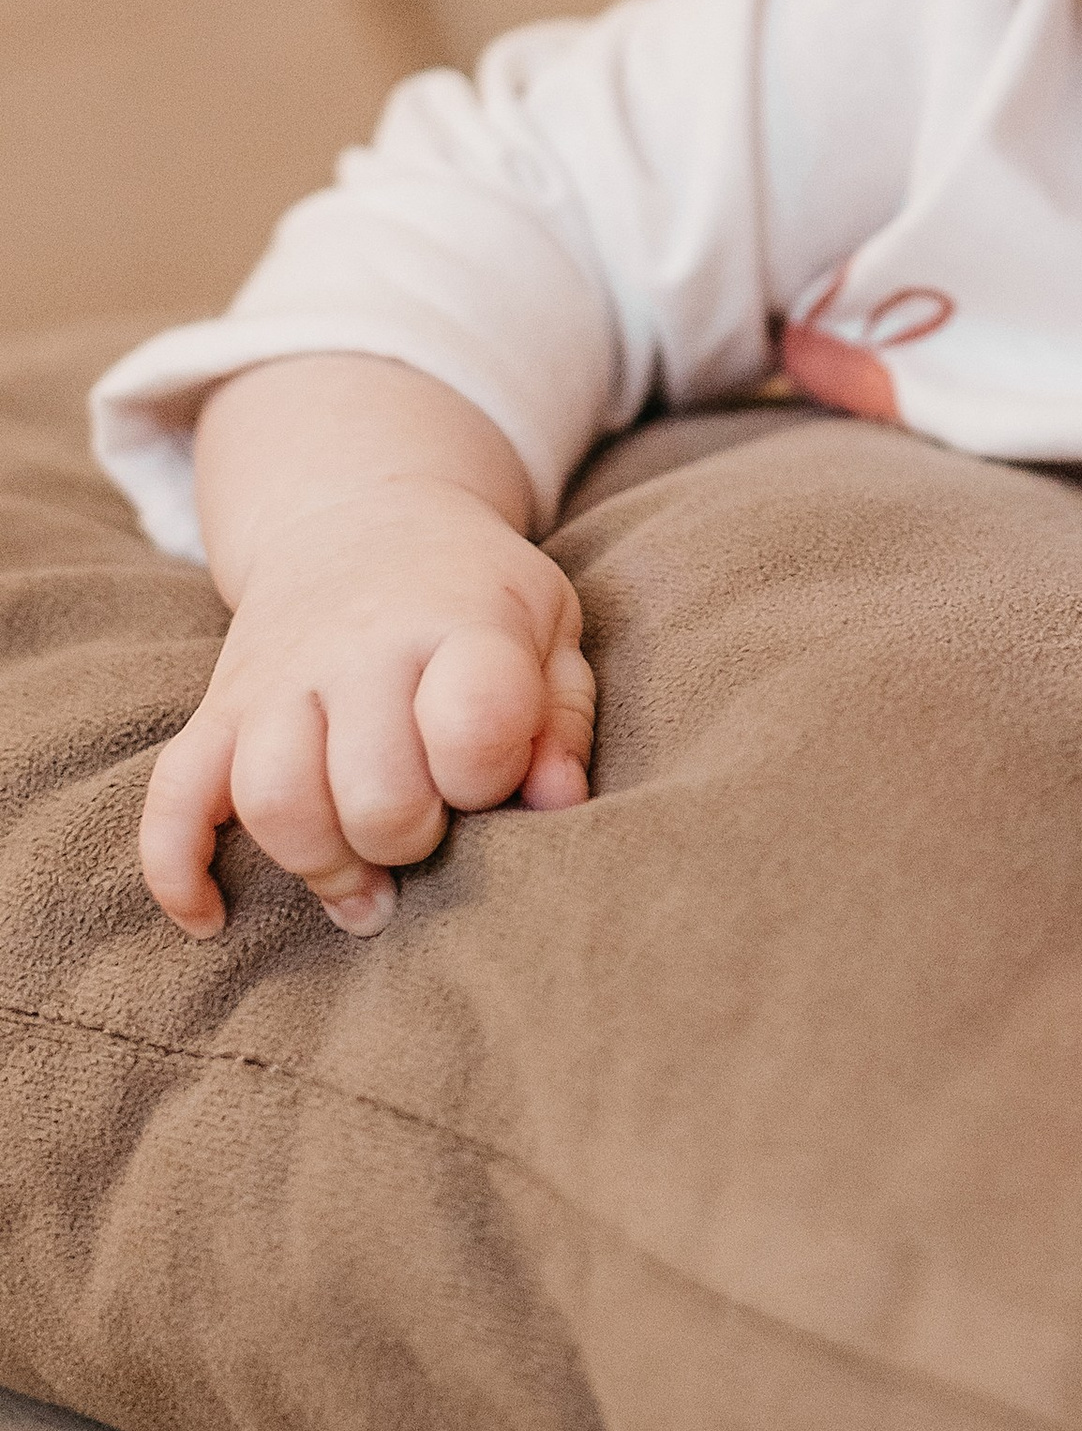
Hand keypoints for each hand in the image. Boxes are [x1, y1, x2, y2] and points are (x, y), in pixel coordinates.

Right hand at [141, 478, 593, 938]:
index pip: (474, 726)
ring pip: (274, 802)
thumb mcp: (546, 625)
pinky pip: (171, 798)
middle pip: (374, 793)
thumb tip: (559, 805)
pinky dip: (178, 871)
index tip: (492, 773)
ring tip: (361, 885)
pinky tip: (215, 916)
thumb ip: (561, 718)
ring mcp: (277, 678)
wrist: (362, 513)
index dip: (488, 778)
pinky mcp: (217, 708)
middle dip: (409, 840)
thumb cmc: (473, 593)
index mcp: (458, 623)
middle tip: (429, 830)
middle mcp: (359, 648)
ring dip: (320, 866)